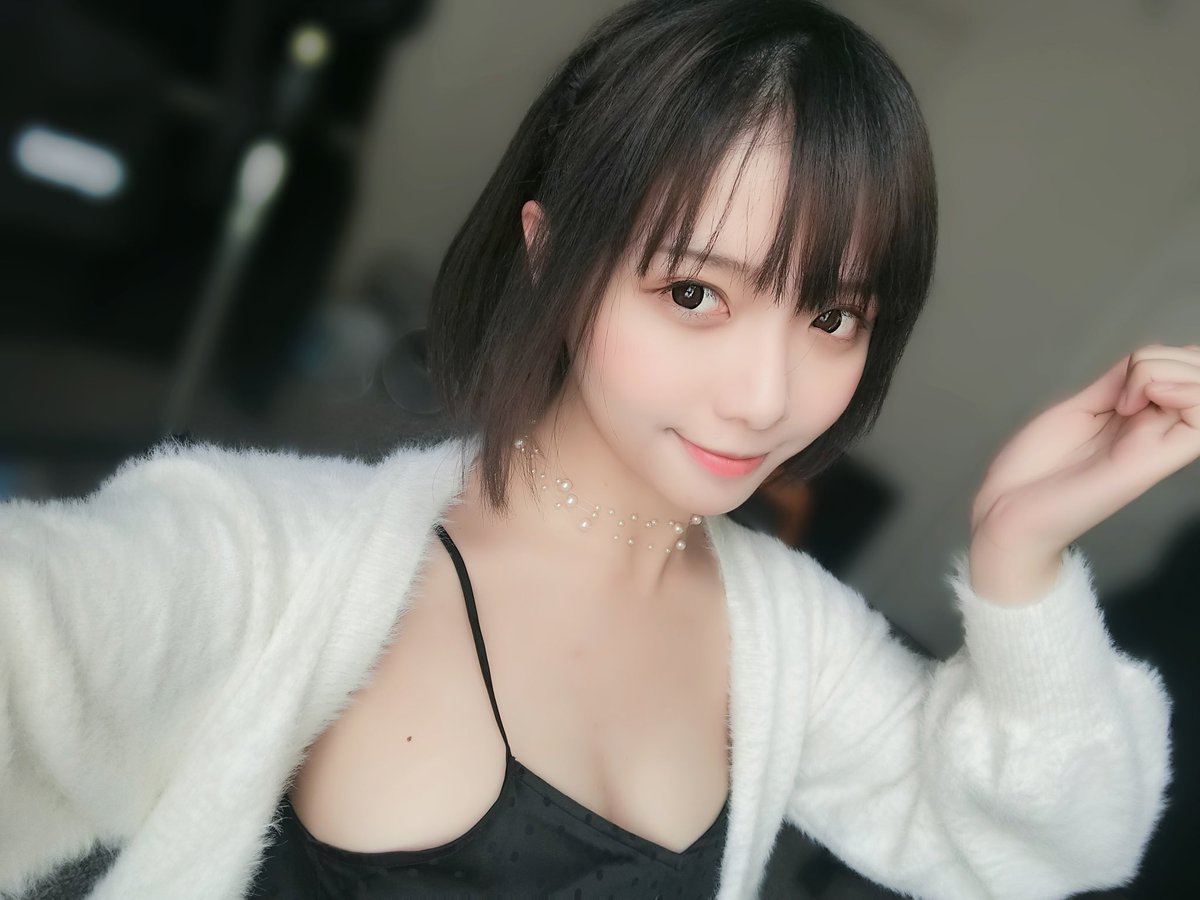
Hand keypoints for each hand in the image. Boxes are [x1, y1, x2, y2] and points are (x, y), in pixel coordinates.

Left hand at [971, 343, 1199, 557]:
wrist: (1008, 508)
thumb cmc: (1035, 465)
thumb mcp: (1080, 407)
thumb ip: (1118, 382)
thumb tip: (1154, 354)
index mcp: (1141, 416)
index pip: (1187, 370)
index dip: (1165, 357)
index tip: (1123, 374)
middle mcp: (1159, 429)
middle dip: (1168, 359)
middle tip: (1124, 390)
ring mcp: (1160, 445)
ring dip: (1170, 371)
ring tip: (1128, 398)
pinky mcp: (1154, 462)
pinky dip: (1184, 392)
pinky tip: (1140, 401)